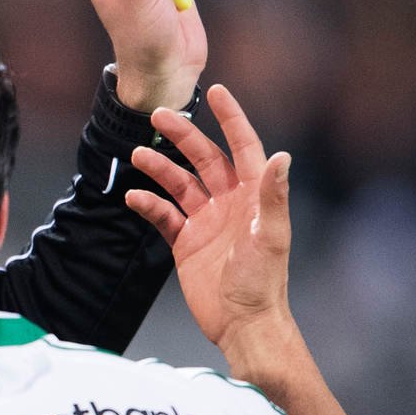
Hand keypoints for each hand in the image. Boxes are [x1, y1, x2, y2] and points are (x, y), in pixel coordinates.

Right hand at [125, 85, 295, 358]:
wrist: (242, 323)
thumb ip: (273, 195)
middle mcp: (229, 202)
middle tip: (157, 116)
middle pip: (203, 158)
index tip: (216, 91)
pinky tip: (133, 197)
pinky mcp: (186, 242)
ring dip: (159, 168)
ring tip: (137, 156)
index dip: (231, 118)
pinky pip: (163, 216)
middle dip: (182, 136)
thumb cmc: (263, 282)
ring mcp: (206, 221)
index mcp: (253, 196)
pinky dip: (148, 204)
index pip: (243, 147)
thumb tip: (281, 156)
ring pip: (179, 184)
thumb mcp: (271, 236)